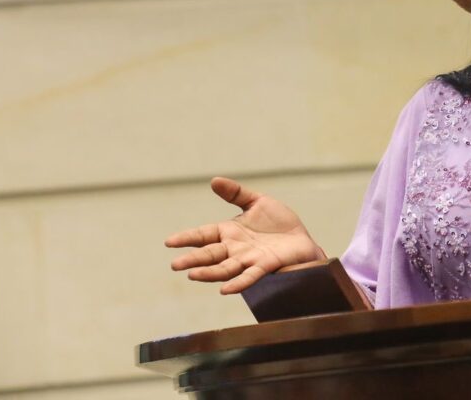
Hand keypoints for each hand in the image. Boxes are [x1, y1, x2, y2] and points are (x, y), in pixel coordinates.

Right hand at [166, 177, 324, 293]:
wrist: (301, 240)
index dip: (187, 238)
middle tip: (175, 264)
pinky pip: (249, 276)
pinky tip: (225, 290)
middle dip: (193, 259)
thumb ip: (235, 193)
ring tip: (193, 275)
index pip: (204, 235)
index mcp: (229, 232)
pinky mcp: (265, 266)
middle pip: (210, 254)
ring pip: (225, 268)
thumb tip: (213, 180)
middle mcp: (235, 249)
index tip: (169, 242)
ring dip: (209, 273)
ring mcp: (248, 259)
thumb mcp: (257, 202)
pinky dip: (238, 282)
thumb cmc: (279, 224)